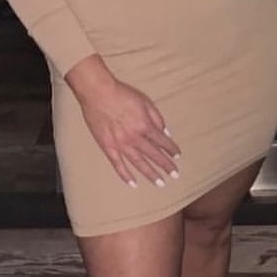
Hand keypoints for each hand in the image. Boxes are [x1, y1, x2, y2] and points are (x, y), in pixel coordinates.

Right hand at [66, 55, 180, 186]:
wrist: (98, 92)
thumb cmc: (122, 94)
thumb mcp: (145, 102)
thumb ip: (157, 118)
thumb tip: (166, 132)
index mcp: (145, 126)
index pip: (163, 141)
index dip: (171, 149)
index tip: (177, 156)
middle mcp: (135, 138)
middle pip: (154, 155)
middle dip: (166, 165)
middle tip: (175, 175)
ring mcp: (121, 144)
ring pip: (139, 163)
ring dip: (151, 174)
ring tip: (160, 183)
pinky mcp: (107, 146)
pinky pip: (118, 164)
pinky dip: (125, 175)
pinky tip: (133, 183)